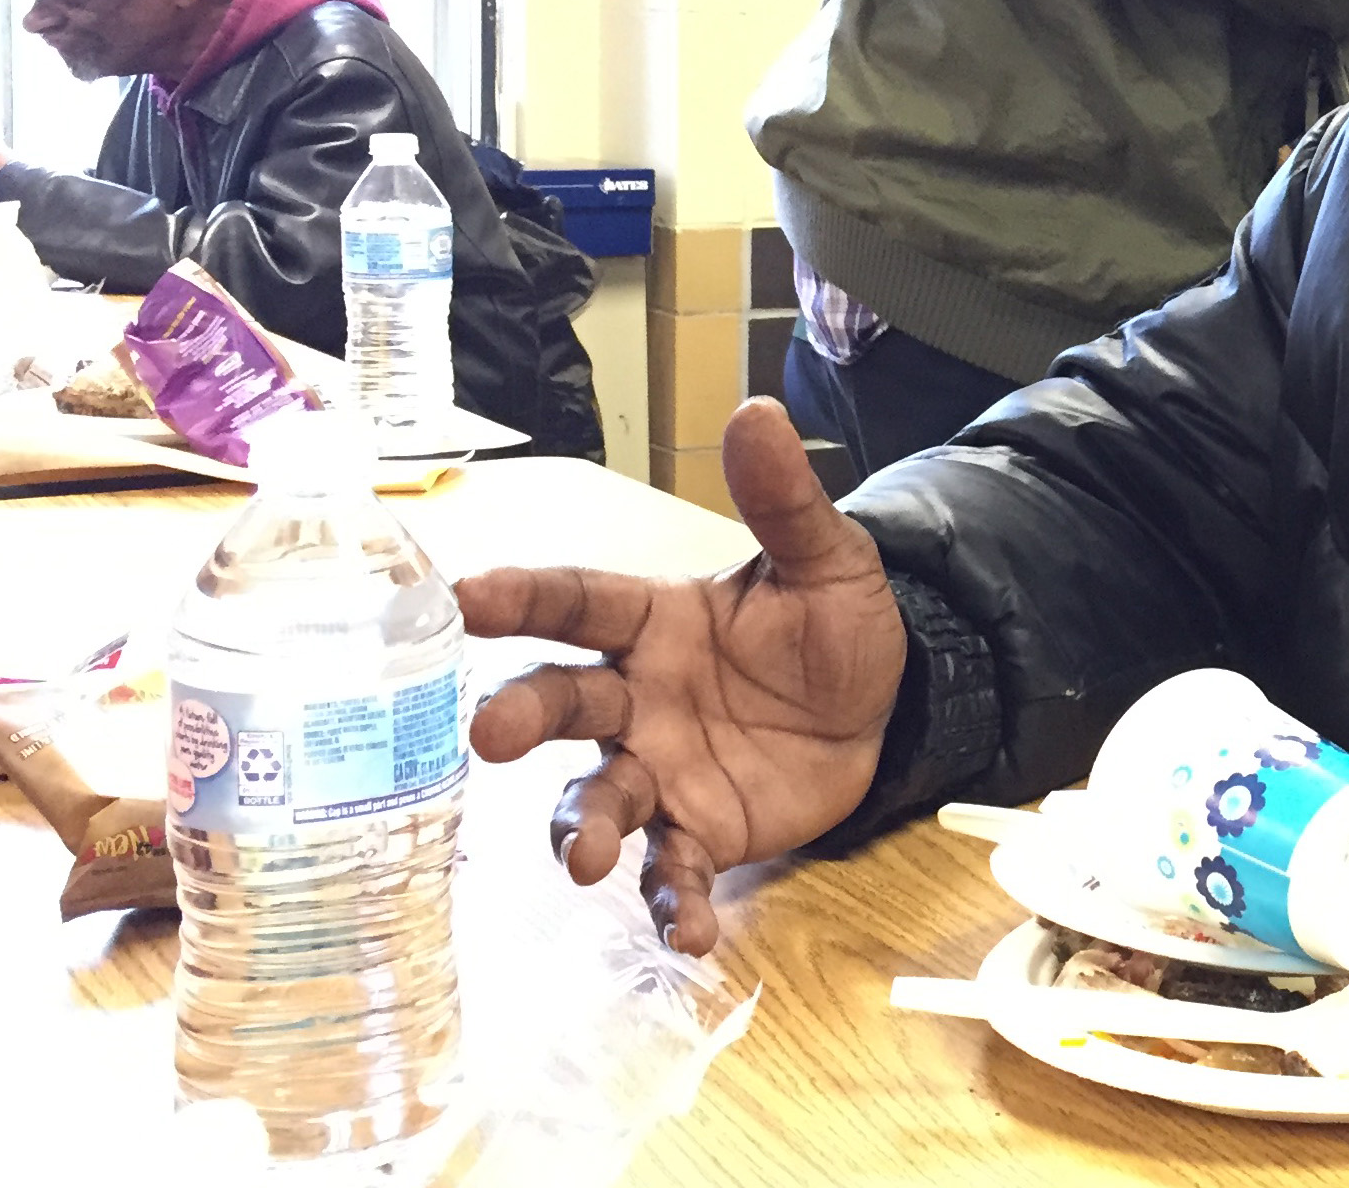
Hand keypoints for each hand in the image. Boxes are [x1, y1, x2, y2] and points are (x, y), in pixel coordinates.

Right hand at [460, 398, 905, 951]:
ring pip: (598, 799)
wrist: (886, 707)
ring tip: (586, 859)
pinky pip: (673, 871)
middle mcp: (636, 697)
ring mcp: (660, 769)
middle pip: (563, 702)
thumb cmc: (831, 628)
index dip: (520, 598)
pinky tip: (691, 935)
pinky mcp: (699, 831)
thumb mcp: (826, 562)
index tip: (462, 596)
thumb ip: (785, 502)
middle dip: (522, 717)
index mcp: (653, 621)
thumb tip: (757, 413)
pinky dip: (674, 904)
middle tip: (492, 735)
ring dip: (584, 829)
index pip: (576, 601)